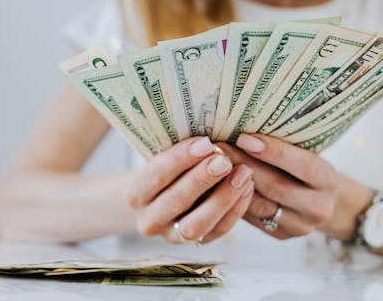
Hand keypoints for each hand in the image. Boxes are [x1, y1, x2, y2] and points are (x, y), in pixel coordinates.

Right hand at [124, 137, 254, 243]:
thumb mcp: (165, 156)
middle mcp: (149, 220)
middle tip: (224, 160)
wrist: (166, 197)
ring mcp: (172, 236)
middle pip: (176, 201)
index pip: (155, 175)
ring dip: (223, 197)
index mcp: (135, 194)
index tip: (205, 142)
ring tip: (243, 173)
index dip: (180, 159)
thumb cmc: (170, 168)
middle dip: (202, 178)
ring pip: (197, 224)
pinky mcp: (197, 244)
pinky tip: (247, 188)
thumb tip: (210, 137)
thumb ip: (183, 151)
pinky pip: (218, 230)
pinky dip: (235, 210)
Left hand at [218, 134, 370, 239]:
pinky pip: (253, 218)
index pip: (303, 165)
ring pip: (260, 205)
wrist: (319, 200)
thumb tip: (244, 132)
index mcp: (328, 181)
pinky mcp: (282, 235)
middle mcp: (318, 207)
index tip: (243, 137)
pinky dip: (234, 200)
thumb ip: (283, 146)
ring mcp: (300, 226)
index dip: (273, 152)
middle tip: (218, 148)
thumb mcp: (305, 154)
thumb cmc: (304, 168)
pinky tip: (218, 184)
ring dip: (233, 184)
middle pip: (276, 187)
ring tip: (212, 165)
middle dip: (244, 165)